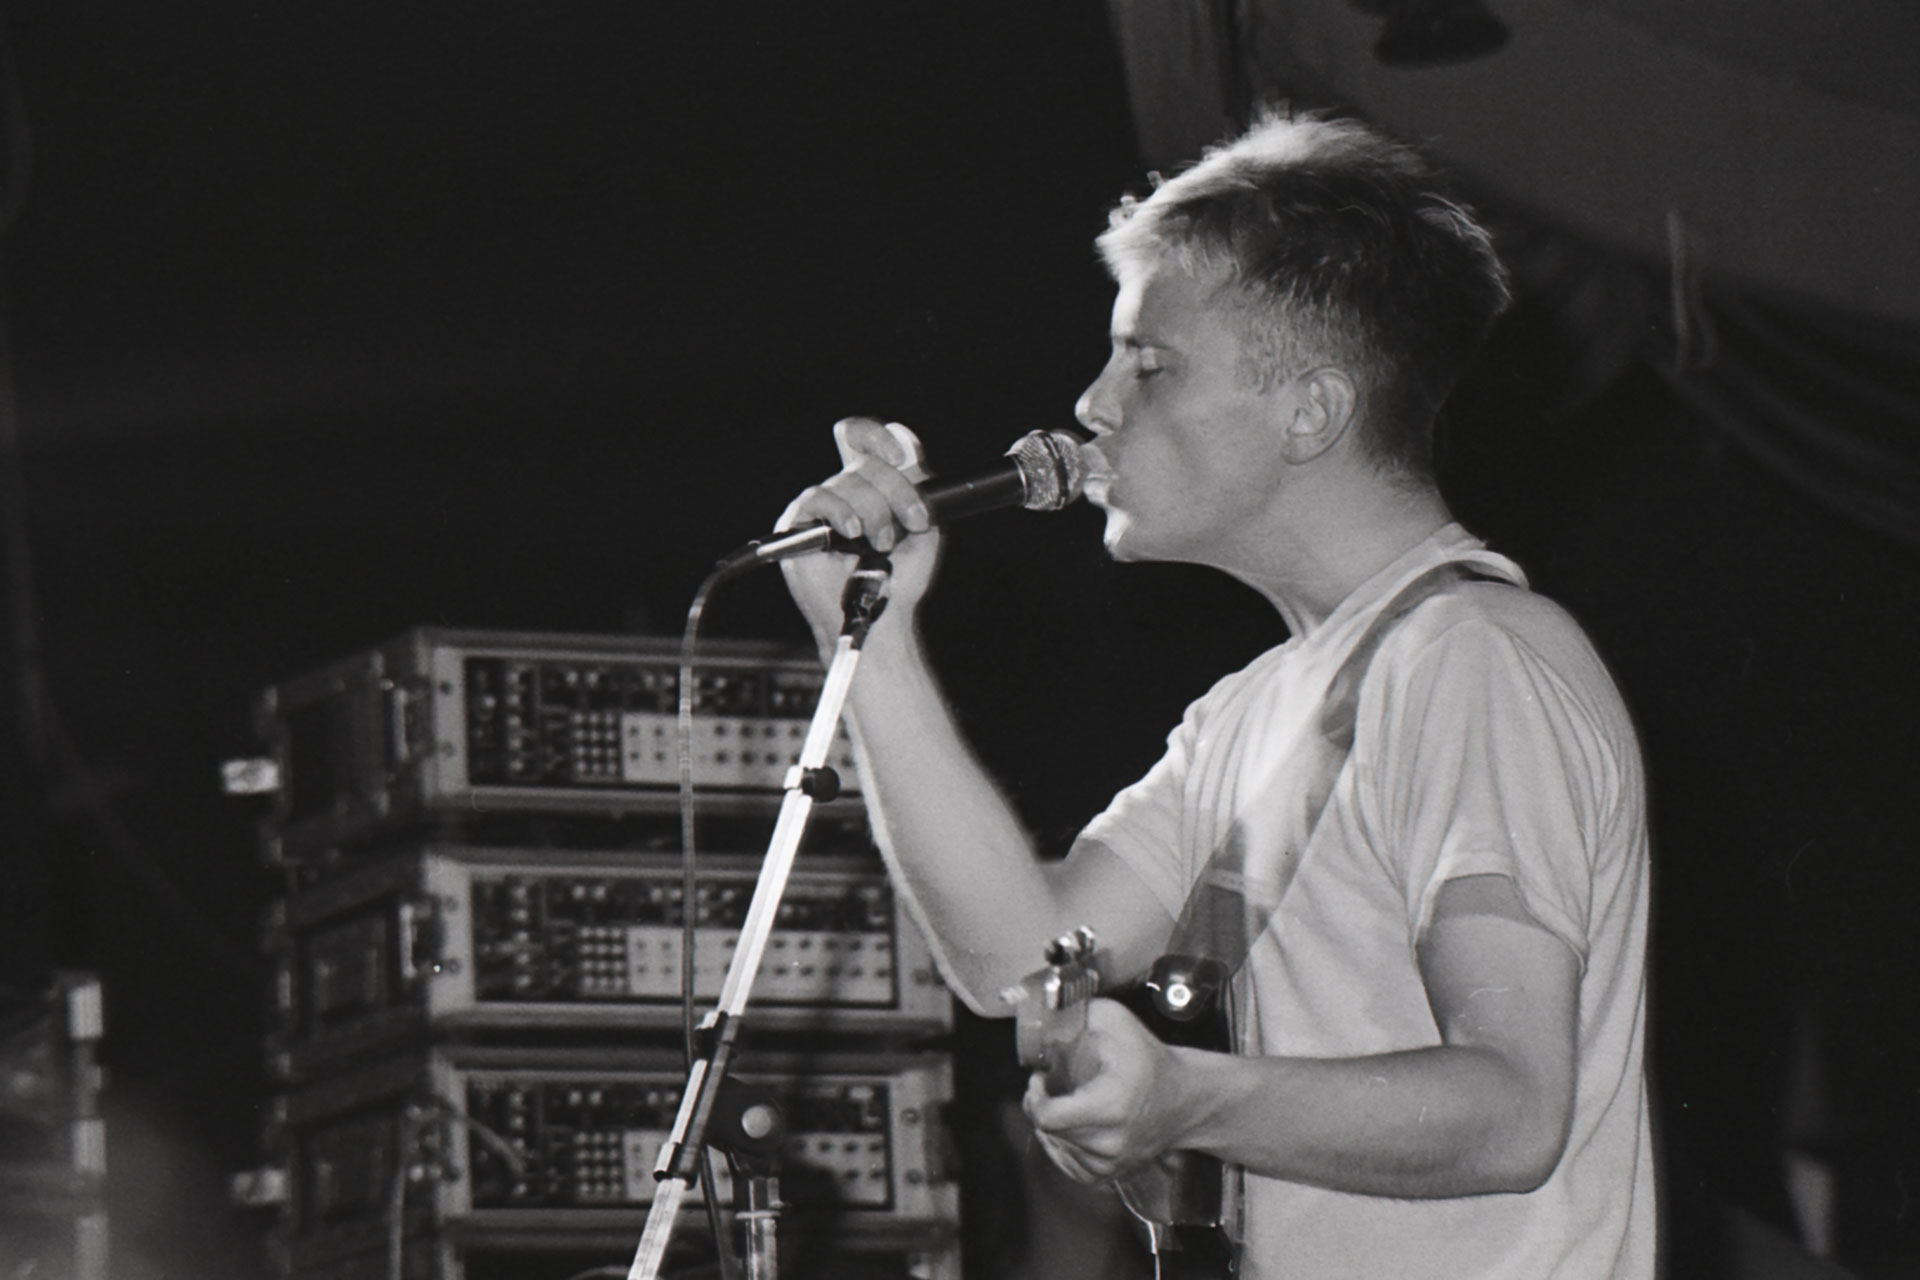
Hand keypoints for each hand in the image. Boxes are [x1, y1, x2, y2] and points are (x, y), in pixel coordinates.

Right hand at [778, 418, 941, 653]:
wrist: (883, 616)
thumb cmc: (901, 578)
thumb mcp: (924, 525)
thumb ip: (918, 482)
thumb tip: (905, 442)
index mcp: (870, 486)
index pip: (862, 439)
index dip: (879, 437)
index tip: (902, 458)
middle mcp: (843, 492)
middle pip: (865, 462)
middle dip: (896, 492)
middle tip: (912, 524)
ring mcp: (821, 508)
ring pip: (847, 482)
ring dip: (873, 512)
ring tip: (881, 545)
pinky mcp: (798, 525)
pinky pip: (817, 498)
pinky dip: (840, 511)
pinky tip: (854, 532)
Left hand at [1022, 997, 1188, 1184]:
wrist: (1185, 1098)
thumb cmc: (1149, 1060)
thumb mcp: (1116, 1021)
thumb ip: (1077, 1014)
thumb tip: (1045, 1021)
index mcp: (1110, 1106)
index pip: (1047, 1117)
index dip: (1034, 1097)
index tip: (1040, 1078)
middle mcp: (1111, 1141)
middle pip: (1050, 1130)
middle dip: (1043, 1105)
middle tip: (1053, 1085)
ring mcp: (1112, 1162)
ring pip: (1058, 1148)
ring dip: (1054, 1126)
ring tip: (1067, 1103)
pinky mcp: (1113, 1174)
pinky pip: (1071, 1167)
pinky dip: (1064, 1147)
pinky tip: (1070, 1128)